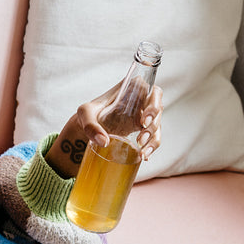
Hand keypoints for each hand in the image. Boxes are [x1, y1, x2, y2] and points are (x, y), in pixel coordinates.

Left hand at [45, 83, 163, 178]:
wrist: (89, 126)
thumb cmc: (89, 113)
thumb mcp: (84, 113)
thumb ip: (90, 125)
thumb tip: (104, 142)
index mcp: (133, 88)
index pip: (151, 91)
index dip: (153, 104)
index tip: (143, 120)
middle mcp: (143, 100)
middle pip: (158, 109)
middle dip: (153, 124)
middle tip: (141, 138)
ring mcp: (145, 115)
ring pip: (157, 125)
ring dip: (153, 139)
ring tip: (142, 152)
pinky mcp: (144, 129)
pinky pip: (154, 137)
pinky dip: (151, 147)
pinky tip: (144, 156)